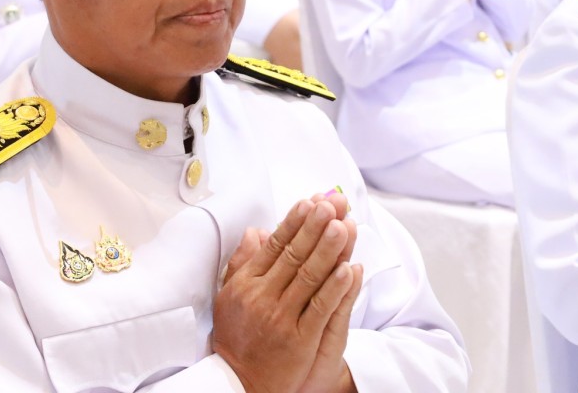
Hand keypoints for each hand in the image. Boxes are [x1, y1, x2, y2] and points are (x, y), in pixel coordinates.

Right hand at [213, 198, 357, 392]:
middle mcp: (262, 297)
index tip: (309, 202)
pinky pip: (319, 309)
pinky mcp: (299, 340)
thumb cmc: (237, 337)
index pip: (274, 246)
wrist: (239, 383)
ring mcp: (281, 318)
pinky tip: (347, 269)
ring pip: (308, 278)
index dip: (294, 222)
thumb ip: (243, 262)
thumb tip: (256, 231)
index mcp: (246, 283)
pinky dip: (334, 288)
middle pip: (294, 256)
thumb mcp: (229, 296)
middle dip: (314, 227)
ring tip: (342, 226)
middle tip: (330, 205)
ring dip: (328, 250)